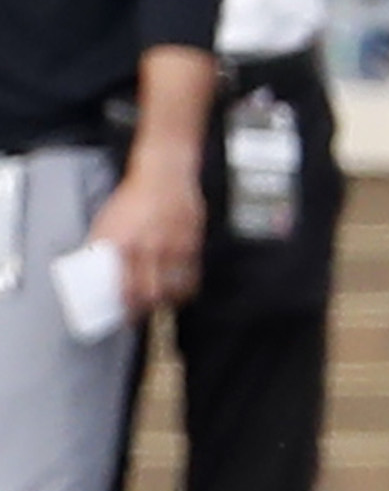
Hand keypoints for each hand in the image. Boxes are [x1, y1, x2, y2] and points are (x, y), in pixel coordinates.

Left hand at [85, 165, 202, 315]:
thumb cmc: (133, 197)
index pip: (127, 288)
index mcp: (125, 243)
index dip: (128, 308)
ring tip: (164, 300)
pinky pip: (192, 272)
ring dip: (170, 298)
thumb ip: (103, 245)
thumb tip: (94, 267)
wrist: (164, 174)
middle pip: (153, 293)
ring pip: (177, 287)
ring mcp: (175, 245)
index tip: (126, 315)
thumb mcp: (107, 221)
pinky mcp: (193, 241)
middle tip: (144, 310)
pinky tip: (181, 285)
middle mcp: (151, 247)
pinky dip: (186, 284)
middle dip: (149, 307)